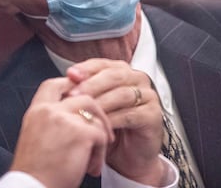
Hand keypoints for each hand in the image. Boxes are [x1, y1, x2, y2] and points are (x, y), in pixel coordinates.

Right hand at [10, 77, 113, 187]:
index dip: (71, 86)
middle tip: (102, 129)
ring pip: (95, 115)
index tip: (83, 97)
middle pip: (82, 96)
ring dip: (101, 136)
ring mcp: (65, 119)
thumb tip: (73, 116)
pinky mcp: (81, 133)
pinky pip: (101, 135)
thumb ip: (51, 121)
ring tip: (96, 156)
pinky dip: (100, 154)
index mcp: (36, 111)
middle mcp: (49, 110)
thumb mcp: (35, 137)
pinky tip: (91, 168)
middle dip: (97, 112)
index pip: (54, 84)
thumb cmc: (36, 172)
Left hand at [66, 58, 165, 184]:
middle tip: (74, 94)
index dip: (85, 68)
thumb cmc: (109, 127)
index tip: (70, 75)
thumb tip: (67, 79)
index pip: (102, 64)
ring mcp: (148, 96)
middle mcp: (136, 79)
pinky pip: (130, 114)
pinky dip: (113, 119)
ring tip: (85, 110)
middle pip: (112, 76)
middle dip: (91, 85)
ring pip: (121, 94)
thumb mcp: (92, 105)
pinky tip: (99, 125)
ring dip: (101, 102)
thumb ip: (83, 90)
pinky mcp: (153, 115)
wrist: (128, 156)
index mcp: (120, 71)